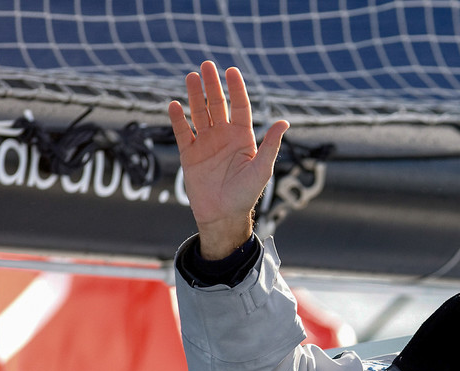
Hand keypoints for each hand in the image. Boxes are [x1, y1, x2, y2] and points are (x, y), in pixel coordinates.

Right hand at [168, 62, 288, 258]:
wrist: (223, 215)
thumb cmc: (246, 194)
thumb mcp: (262, 169)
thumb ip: (270, 145)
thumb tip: (285, 122)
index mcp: (243, 138)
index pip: (239, 107)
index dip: (235, 89)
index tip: (230, 70)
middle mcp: (224, 137)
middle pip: (217, 105)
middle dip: (212, 85)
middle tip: (206, 65)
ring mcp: (206, 144)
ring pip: (199, 114)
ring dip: (195, 95)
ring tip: (191, 76)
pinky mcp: (189, 154)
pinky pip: (182, 132)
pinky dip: (177, 119)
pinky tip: (174, 105)